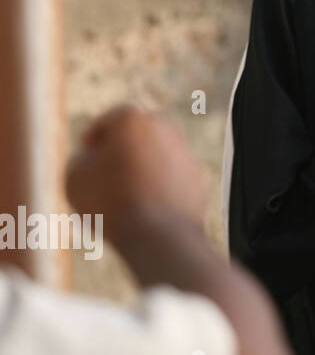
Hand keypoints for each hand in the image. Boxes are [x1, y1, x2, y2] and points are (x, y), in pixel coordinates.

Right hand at [65, 105, 206, 238]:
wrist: (159, 234)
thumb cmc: (111, 201)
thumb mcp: (76, 176)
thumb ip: (83, 158)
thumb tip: (95, 157)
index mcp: (133, 120)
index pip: (110, 119)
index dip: (95, 135)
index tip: (87, 151)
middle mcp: (165, 128)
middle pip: (137, 133)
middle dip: (121, 147)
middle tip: (104, 169)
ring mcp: (185, 151)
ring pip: (157, 153)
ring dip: (142, 164)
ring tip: (123, 190)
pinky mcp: (198, 175)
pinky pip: (172, 174)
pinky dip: (160, 182)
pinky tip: (146, 202)